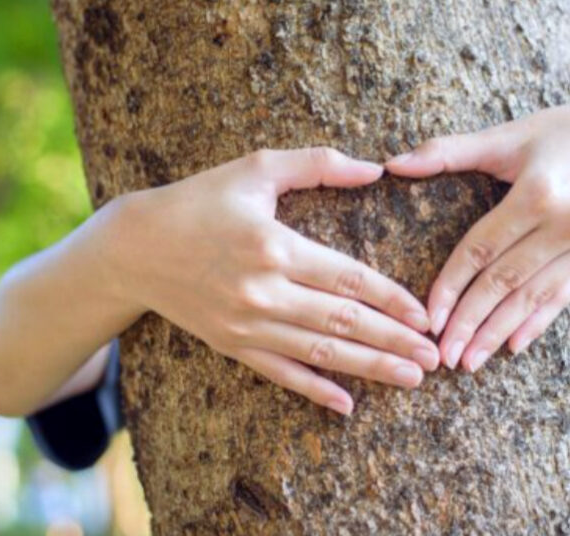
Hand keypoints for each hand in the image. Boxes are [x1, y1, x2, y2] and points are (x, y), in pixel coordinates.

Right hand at [106, 147, 437, 414]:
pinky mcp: (232, 345)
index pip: (349, 279)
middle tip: (436, 357)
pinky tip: (347, 404)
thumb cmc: (197, 200)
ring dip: (370, 369)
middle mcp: (263, 292)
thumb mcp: (255, 168)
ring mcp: (246, 325)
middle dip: (395, 342)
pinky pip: (281, 373)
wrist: (133, 249)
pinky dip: (315, 390)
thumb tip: (375, 168)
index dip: (392, 300)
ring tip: (412, 378)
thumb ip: (317, 165)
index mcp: (275, 247)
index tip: (425, 316)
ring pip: (320, 354)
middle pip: (343, 324)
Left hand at [385, 89, 569, 370]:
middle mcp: (566, 223)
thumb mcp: (506, 136)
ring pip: (533, 297)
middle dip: (471, 322)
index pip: (483, 249)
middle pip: (506, 281)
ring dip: (498, 332)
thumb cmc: (559, 131)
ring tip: (468, 361)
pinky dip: (537, 323)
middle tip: (442, 355)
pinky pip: (563, 296)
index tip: (428, 317)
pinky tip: (513, 347)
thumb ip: (448, 152)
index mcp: (538, 193)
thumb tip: (392, 164)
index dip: (453, 285)